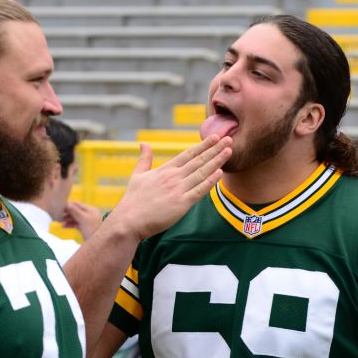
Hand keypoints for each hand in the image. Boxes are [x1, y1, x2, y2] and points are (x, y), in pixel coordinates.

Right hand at [61, 201, 103, 239]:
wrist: (99, 244)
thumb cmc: (93, 230)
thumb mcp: (84, 219)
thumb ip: (75, 211)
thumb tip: (67, 203)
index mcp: (90, 210)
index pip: (78, 204)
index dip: (69, 205)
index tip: (59, 206)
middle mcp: (89, 214)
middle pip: (75, 211)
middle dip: (66, 213)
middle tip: (57, 214)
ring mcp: (87, 222)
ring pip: (75, 218)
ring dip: (67, 219)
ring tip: (58, 221)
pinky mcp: (84, 228)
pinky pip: (75, 224)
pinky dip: (69, 224)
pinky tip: (63, 226)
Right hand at [103, 136, 231, 240]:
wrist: (129, 220)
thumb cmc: (133, 200)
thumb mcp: (137, 175)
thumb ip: (144, 159)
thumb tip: (143, 143)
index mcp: (165, 170)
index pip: (188, 154)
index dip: (203, 145)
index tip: (215, 137)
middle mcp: (173, 177)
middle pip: (198, 160)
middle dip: (215, 149)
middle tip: (229, 139)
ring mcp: (178, 190)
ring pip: (201, 173)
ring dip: (216, 161)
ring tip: (228, 151)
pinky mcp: (181, 204)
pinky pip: (199, 191)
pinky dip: (210, 181)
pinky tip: (220, 173)